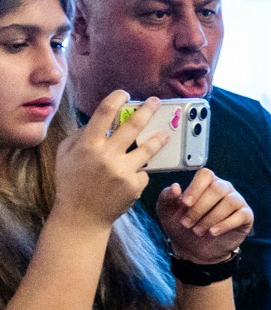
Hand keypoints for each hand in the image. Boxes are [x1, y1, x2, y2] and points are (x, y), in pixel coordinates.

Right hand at [55, 91, 164, 230]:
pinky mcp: (135, 185)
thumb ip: (80, 136)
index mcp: (88, 145)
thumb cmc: (72, 182)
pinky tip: (131, 176)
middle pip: (134, 126)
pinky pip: (143, 171)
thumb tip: (98, 120)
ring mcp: (123, 171)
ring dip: (160, 138)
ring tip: (166, 134)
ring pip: (149, 148)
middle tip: (156, 102)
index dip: (116, 99)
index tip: (125, 93)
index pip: (105, 114)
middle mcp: (107, 156)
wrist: (81, 215)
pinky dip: (139, 171)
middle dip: (148, 110)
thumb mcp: (66, 155)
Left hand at [155, 169, 253, 263]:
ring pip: (229, 202)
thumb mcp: (167, 212)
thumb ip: (166, 197)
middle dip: (199, 209)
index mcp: (206, 183)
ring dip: (210, 218)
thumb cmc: (182, 226)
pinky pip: (240, 215)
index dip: (195, 188)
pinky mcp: (246, 216)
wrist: (194, 250)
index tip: (184, 204)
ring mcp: (237, 201)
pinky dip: (225, 224)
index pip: (205, 175)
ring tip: (198, 231)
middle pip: (217, 189)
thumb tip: (175, 186)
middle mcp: (224, 188)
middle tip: (186, 224)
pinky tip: (213, 232)